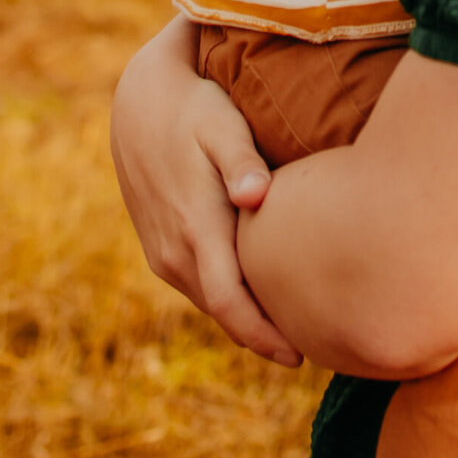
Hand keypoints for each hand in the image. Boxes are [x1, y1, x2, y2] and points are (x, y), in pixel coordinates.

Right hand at [107, 20, 301, 366]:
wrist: (139, 101)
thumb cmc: (194, 108)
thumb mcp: (221, 124)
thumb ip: (241, 160)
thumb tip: (255, 196)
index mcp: (195, 227)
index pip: (229, 303)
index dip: (262, 336)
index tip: (299, 357)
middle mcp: (173, 251)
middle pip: (224, 313)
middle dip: (264, 337)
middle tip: (318, 348)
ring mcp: (162, 253)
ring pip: (211, 302)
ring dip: (246, 321)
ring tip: (295, 332)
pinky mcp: (158, 248)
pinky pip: (199, 286)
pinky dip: (229, 301)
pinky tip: (261, 300)